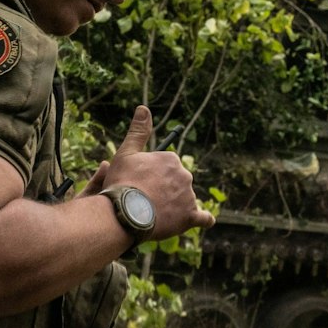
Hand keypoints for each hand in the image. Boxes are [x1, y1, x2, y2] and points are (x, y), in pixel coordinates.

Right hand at [90, 106, 215, 235]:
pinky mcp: (190, 216)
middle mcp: (185, 175)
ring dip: (175, 206)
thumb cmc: (122, 183)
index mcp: (171, 159)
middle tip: (145, 200)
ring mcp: (189, 196)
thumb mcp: (126, 153)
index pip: (166, 168)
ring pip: (184, 200)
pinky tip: (205, 220)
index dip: (153, 176)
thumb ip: (138, 131)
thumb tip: (144, 108)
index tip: (140, 184)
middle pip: (176, 183)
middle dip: (164, 190)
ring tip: (153, 214)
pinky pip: (203, 218)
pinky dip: (204, 219)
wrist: (124, 214)